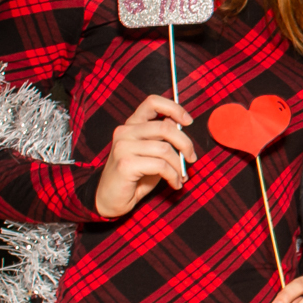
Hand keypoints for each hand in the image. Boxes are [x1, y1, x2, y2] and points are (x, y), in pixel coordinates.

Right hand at [94, 95, 196, 217]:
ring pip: (165, 149)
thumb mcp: (152, 153)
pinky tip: (175, 183)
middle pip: (165, 127)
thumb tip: (179, 124)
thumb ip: (163, 138)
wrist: (110, 200)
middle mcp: (125, 132)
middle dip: (185, 144)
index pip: (152, 102)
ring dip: (179, 165)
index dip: (174, 108)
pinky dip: (173, 176)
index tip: (188, 122)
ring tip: (181, 176)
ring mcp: (122, 147)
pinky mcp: (125, 164)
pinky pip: (160, 165)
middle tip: (191, 158)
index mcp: (132, 125)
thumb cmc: (135, 177)